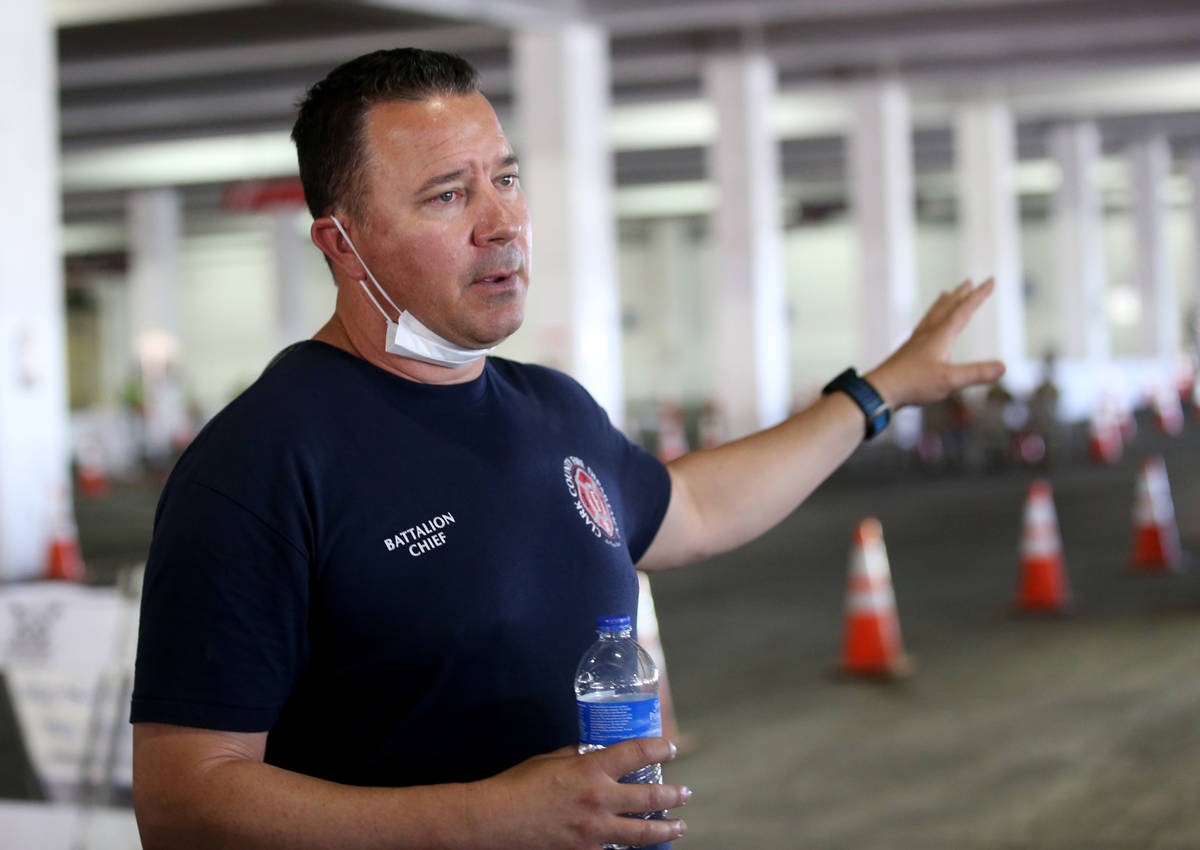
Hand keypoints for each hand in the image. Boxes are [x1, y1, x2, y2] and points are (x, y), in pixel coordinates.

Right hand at [468, 737, 689, 848]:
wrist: (495, 821)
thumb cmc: (518, 785)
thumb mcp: (551, 759)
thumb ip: (578, 757)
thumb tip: (594, 755)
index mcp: (590, 769)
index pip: (637, 753)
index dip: (660, 748)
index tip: (670, 748)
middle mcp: (599, 800)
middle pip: (651, 796)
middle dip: (674, 794)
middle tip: (685, 793)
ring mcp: (594, 831)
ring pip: (643, 833)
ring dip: (666, 828)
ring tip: (679, 826)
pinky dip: (629, 847)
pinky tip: (637, 846)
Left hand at [866, 278, 1005, 408]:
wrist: (880, 390)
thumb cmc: (913, 384)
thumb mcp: (949, 380)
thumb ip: (976, 373)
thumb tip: (1003, 367)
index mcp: (940, 336)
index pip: (963, 310)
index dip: (978, 295)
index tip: (990, 280)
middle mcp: (928, 334)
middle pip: (946, 308)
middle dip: (961, 295)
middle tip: (969, 282)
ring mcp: (916, 342)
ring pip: (932, 316)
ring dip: (943, 304)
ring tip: (946, 294)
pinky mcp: (907, 352)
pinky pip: (922, 328)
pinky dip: (929, 320)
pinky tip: (926, 328)